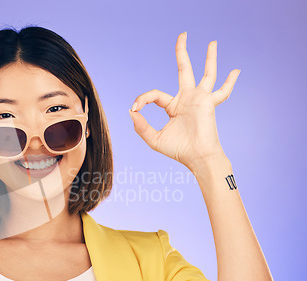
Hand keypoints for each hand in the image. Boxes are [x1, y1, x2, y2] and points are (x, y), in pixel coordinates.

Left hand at [129, 32, 239, 171]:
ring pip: (205, 73)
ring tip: (212, 42)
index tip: (134, 107)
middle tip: (183, 35)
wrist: (196, 158)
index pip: (155, 94)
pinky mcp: (208, 103)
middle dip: (182, 52)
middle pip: (183, 69)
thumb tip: (131, 112)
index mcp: (173, 106)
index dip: (142, 99)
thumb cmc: (178, 150)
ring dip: (209, 58)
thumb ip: (141, 126)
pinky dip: (229, 82)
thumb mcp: (153, 138)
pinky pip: (221, 91)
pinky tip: (236, 71)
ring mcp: (199, 99)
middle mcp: (186, 99)